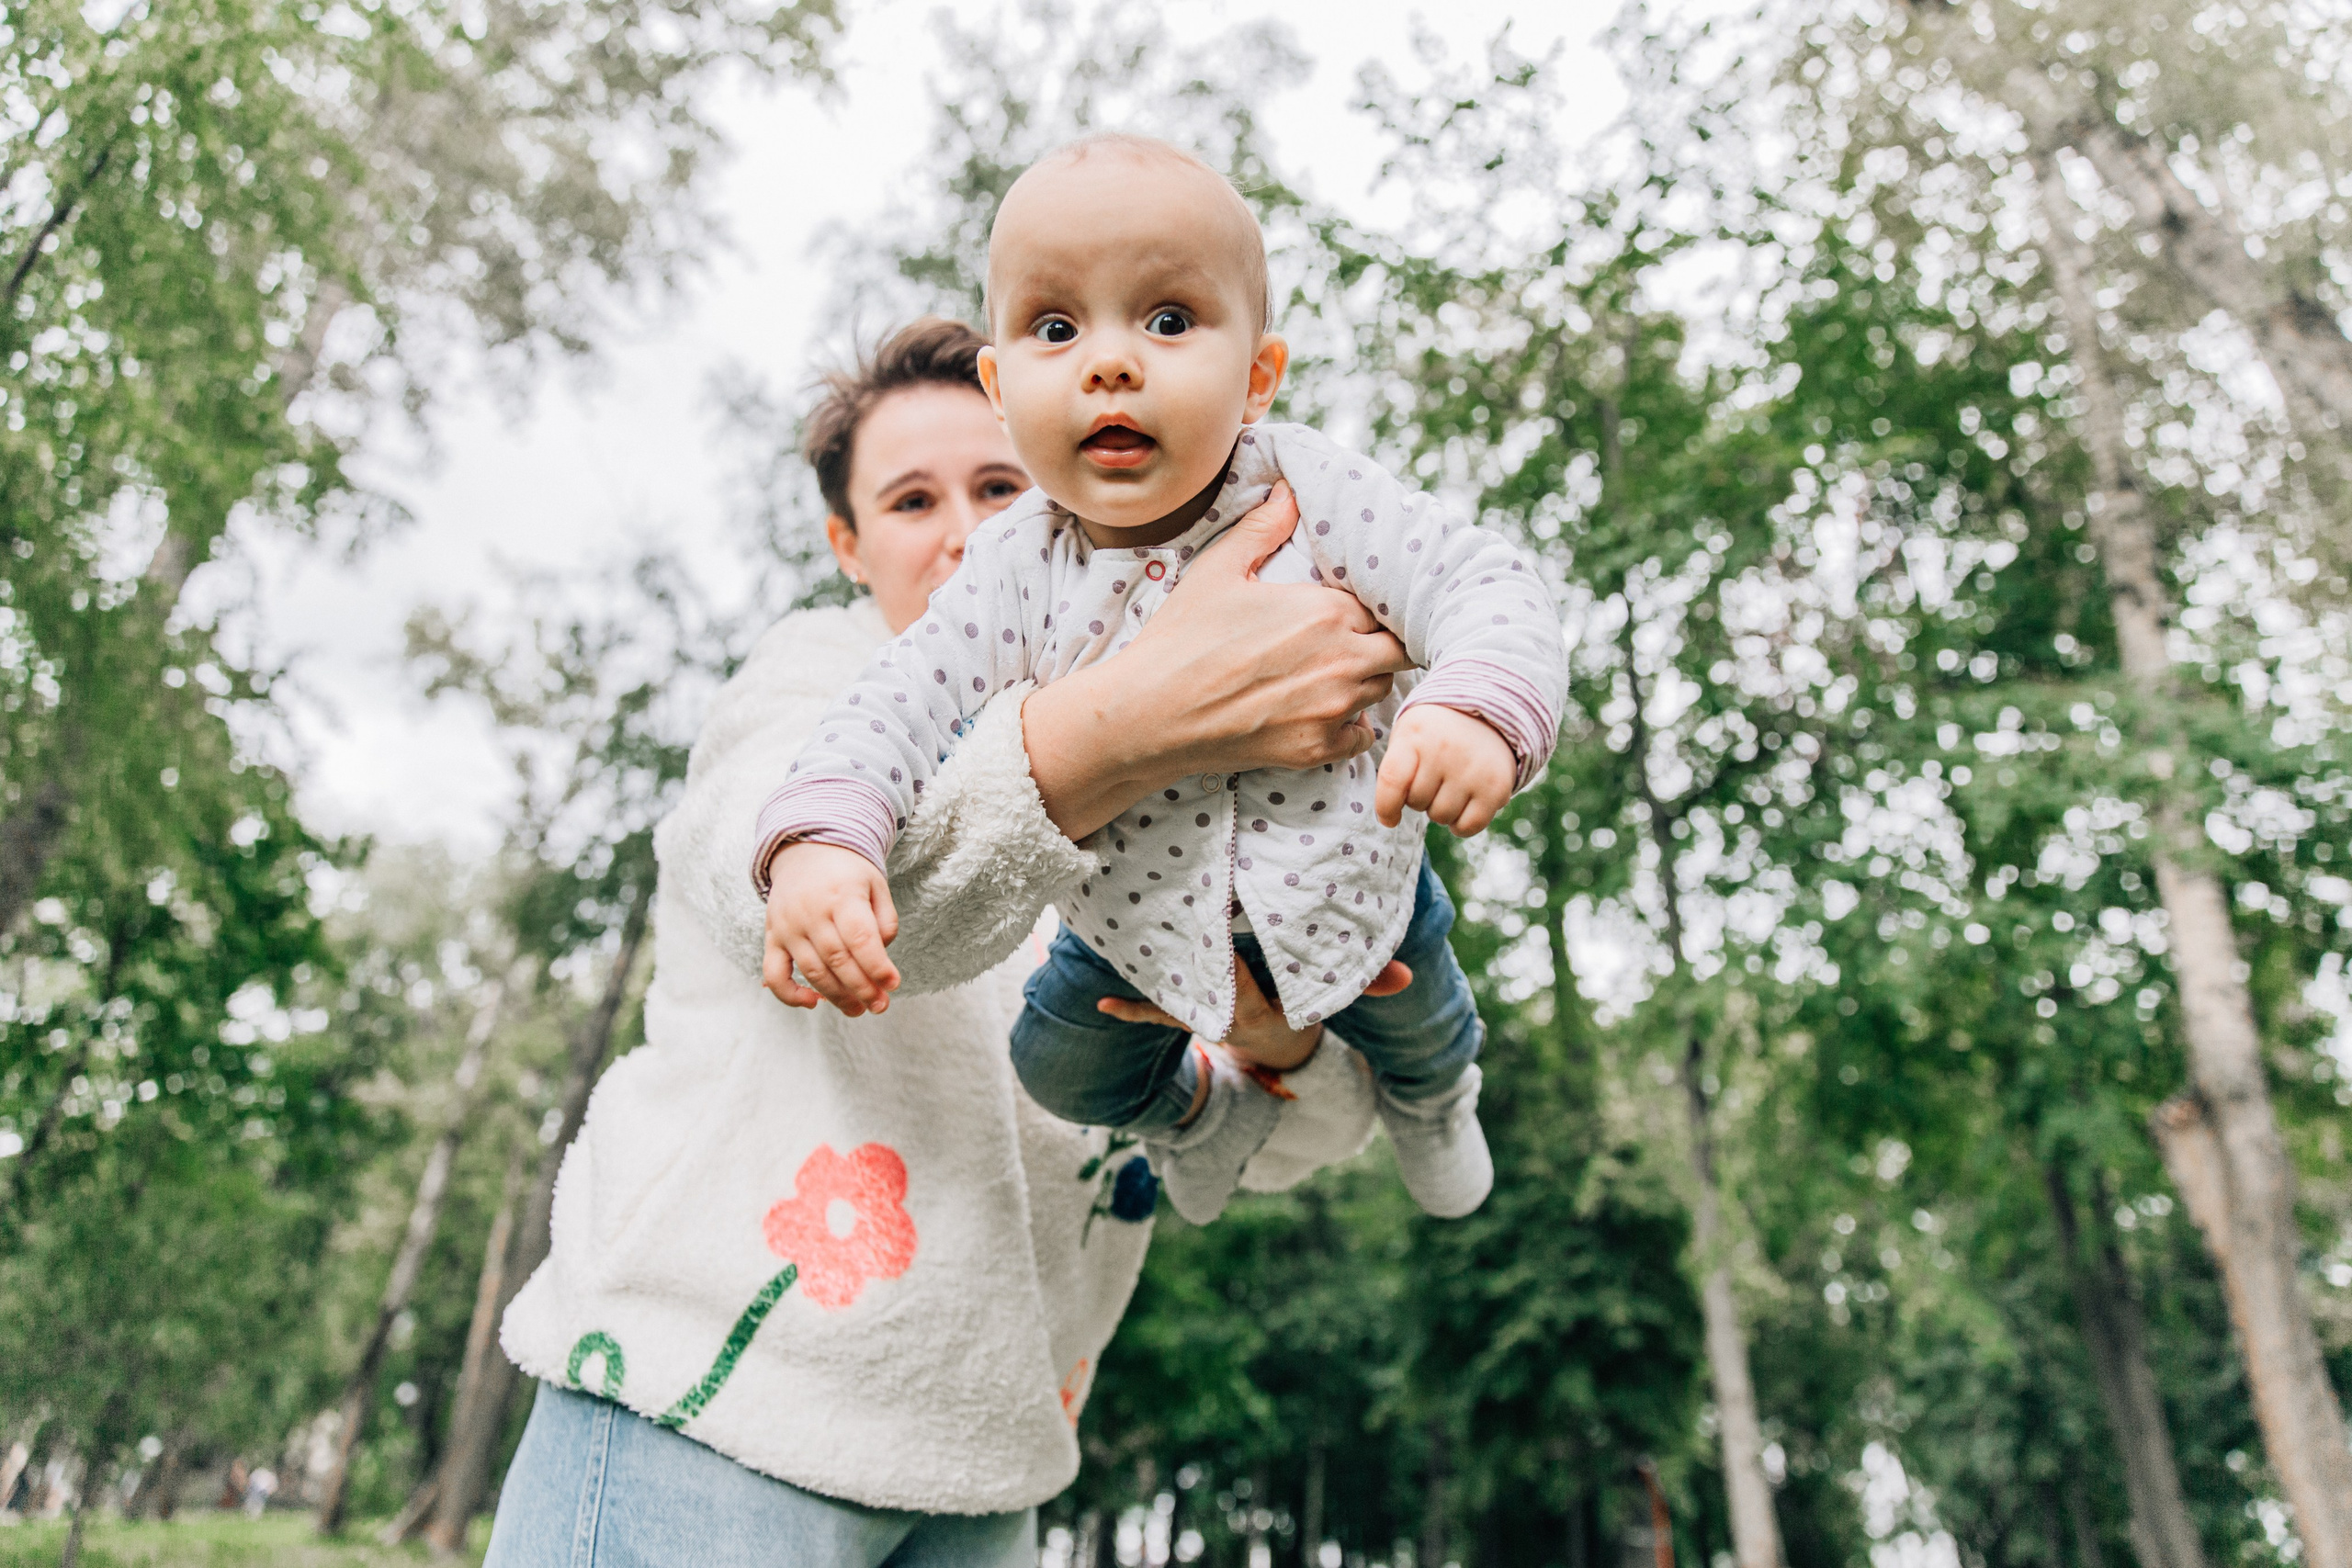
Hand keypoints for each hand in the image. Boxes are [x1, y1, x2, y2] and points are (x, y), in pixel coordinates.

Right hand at [762, 842, 900, 1014]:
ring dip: (836, 996)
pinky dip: (789, 994)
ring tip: (858, 1010)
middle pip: (837, 959)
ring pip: (811, 970)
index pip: (859, 938)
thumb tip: (880, 956)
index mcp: (841, 895)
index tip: (893, 984)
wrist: (805, 850)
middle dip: (862, 988)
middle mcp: (810, 912)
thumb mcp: (876, 885)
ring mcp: (788, 926)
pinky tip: (813, 1003)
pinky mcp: (772, 937)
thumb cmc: (848, 873)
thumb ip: (885, 920)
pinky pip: (774, 974)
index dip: (877, 966)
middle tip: (880, 1006)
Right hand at [1021, 481, 1413, 838]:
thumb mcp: (1218, 569)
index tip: (1346, 610)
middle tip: (1345, 643)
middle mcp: (1343, 660)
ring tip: (1327, 674)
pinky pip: (1362, 736)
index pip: (1380, 605)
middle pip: (1396, 649)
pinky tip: (1320, 711)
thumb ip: (1263, 528)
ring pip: (1380, 690)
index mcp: (1327, 611)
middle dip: (1378, 643)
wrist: (1151, 713)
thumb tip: (1289, 491)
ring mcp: (1333, 709)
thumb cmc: (1182, 638)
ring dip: (1364, 680)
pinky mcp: (1317, 749)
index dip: (1364, 606)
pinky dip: (1349, 726)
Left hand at [1094, 958, 1411, 1071]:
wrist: (1274, 1051)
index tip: (1225, 928)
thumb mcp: (1331, 998)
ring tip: (1119, 947)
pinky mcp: (1186, 1017)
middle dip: (1188, 953)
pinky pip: (1155, 1017)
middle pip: (1205, 979)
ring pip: (1176, 994)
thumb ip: (1368, 985)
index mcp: (1262, 1004)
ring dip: (1150, 975)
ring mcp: (1205, 1016)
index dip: (1234, 955)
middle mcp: (1228, 1011)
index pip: (1245, 976)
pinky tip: (1101, 1004)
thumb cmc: (1301, 1008)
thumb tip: (1409, 978)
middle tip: (1166, 918)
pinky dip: (1130, 1012)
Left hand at [1375, 704, 1515, 836]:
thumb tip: (1389, 820)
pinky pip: (1468, 827)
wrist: (1488, 718)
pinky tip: (1463, 806)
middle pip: (1416, 803)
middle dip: (1420, 799)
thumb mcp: (1408, 735)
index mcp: (1415, 733)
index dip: (1386, 807)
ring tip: (1451, 786)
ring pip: (1441, 817)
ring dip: (1441, 811)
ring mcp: (1472, 769)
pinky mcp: (1496, 787)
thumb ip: (1394, 771)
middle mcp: (1444, 749)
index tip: (1389, 819)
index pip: (1392, 780)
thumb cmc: (1436, 735)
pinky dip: (1461, 825)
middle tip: (1434, 779)